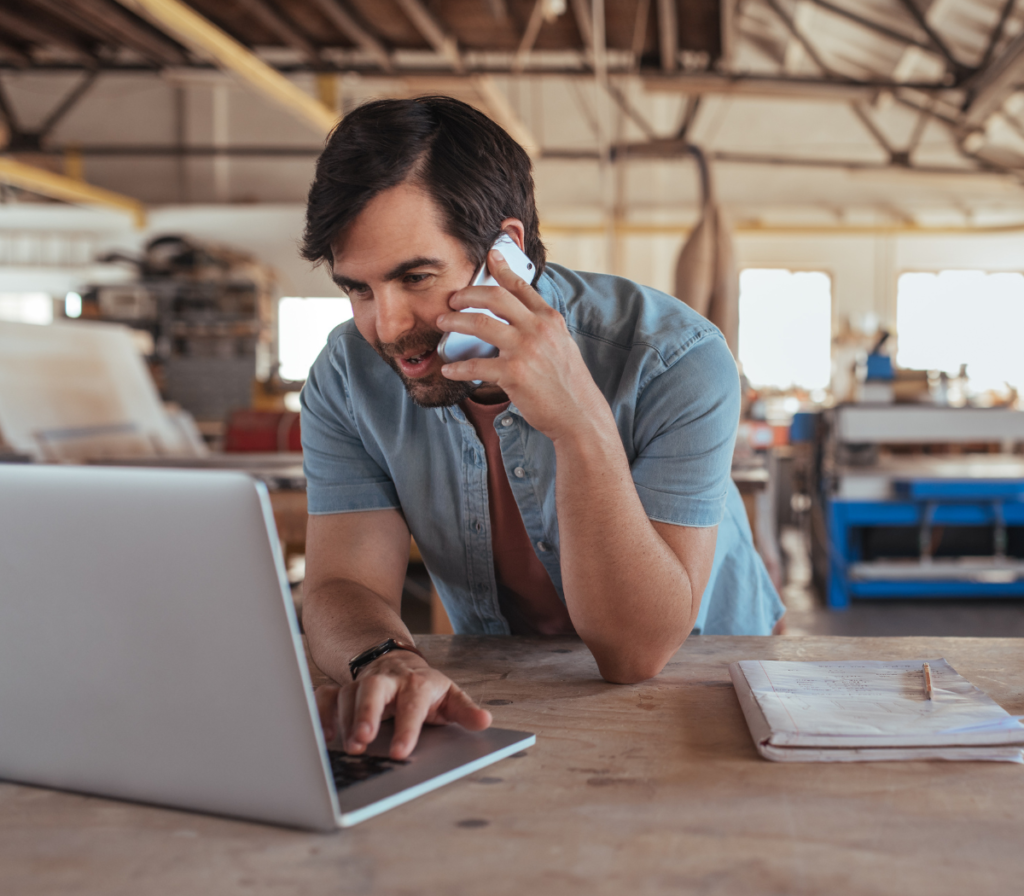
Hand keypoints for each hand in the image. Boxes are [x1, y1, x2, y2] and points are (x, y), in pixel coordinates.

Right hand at [314, 650, 491, 759]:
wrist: (397, 662)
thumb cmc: (425, 689)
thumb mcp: (450, 697)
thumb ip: (465, 711)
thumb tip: (485, 721)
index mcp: (417, 683)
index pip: (412, 703)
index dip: (406, 727)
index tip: (401, 752)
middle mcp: (387, 681)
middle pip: (373, 689)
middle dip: (366, 712)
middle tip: (363, 740)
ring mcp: (362, 683)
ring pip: (347, 694)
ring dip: (345, 720)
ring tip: (349, 747)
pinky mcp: (342, 689)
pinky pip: (325, 696)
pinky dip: (321, 713)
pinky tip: (324, 736)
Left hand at [437, 250, 609, 442]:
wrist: (579, 415)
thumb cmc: (568, 384)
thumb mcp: (562, 345)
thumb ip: (542, 327)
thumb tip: (522, 317)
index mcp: (549, 320)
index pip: (522, 287)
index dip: (503, 269)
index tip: (490, 257)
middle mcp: (537, 329)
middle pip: (495, 298)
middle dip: (467, 294)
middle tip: (452, 299)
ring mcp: (525, 350)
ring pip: (480, 324)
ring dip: (455, 322)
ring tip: (443, 323)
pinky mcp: (514, 374)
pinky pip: (476, 365)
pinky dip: (458, 367)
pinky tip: (449, 369)